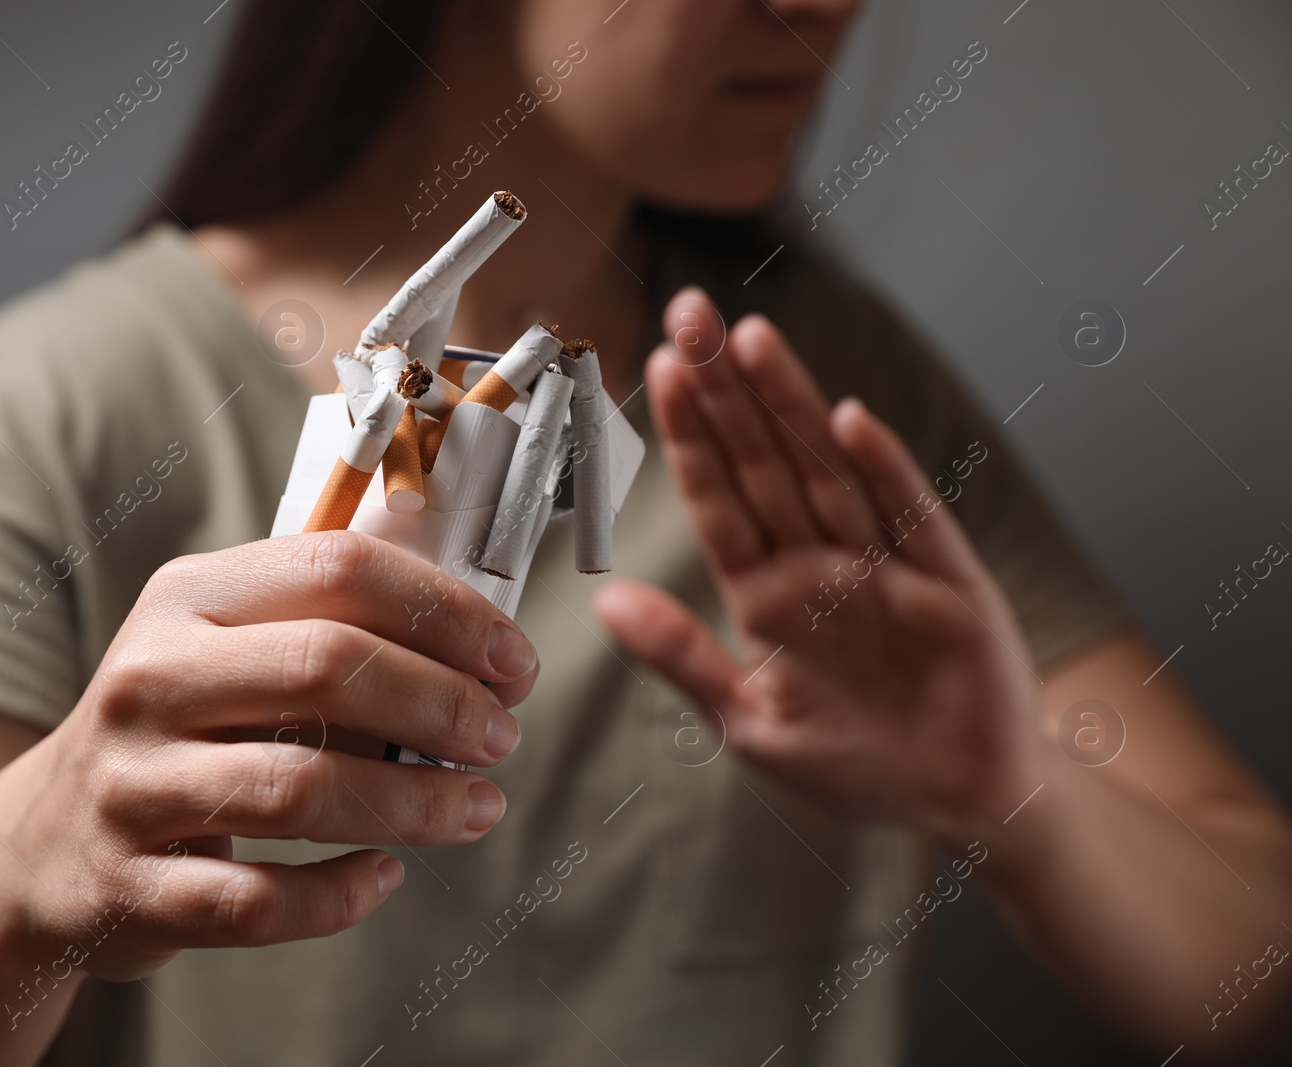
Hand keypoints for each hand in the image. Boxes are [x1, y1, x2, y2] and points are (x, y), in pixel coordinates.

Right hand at [0, 532, 536, 980]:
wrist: (40, 843)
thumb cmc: (176, 732)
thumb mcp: (226, 647)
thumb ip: (333, 628)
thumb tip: (483, 645)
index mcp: (188, 598)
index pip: (337, 568)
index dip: (445, 610)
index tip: (511, 658)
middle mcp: (150, 678)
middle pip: (328, 667)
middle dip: (442, 702)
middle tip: (501, 736)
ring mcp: (130, 785)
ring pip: (301, 788)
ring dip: (414, 802)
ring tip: (477, 806)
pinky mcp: (126, 887)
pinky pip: (258, 901)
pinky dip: (340, 895)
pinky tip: (384, 876)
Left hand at [595, 288, 1048, 845]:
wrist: (962, 802)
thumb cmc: (856, 763)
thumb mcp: (749, 723)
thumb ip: (683, 656)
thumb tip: (607, 602)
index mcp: (767, 592)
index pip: (718, 498)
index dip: (690, 436)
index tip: (659, 370)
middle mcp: (820, 562)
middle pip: (764, 461)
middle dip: (726, 389)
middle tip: (689, 314)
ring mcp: (883, 566)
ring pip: (826, 471)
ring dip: (790, 406)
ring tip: (750, 340)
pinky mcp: (947, 583)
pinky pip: (910, 518)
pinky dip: (883, 470)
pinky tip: (849, 422)